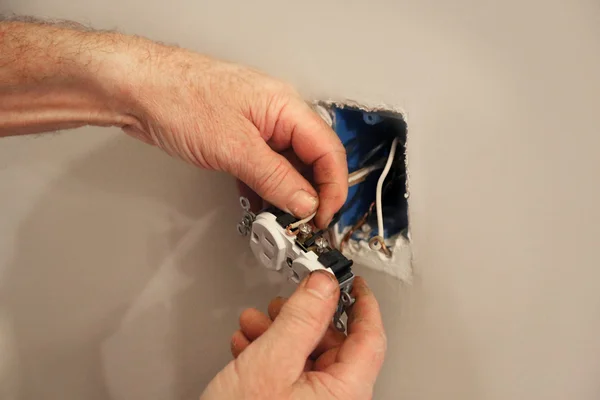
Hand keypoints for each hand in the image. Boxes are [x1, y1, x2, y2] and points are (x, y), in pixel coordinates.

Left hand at [122, 44, 347, 226]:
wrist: (136, 89)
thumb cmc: (178, 97)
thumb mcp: (234, 146)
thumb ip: (275, 178)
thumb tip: (306, 202)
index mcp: (286, 107)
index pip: (328, 150)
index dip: (333, 187)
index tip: (323, 217)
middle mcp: (277, 116)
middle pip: (311, 160)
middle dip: (311, 194)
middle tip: (302, 224)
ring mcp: (257, 128)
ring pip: (288, 167)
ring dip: (287, 195)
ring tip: (280, 220)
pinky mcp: (239, 139)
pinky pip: (264, 168)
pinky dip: (266, 188)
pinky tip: (261, 206)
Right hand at [200, 273, 386, 399]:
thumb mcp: (272, 363)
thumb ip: (301, 318)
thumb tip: (323, 285)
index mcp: (345, 392)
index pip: (370, 337)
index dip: (362, 304)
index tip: (353, 282)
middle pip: (331, 344)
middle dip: (301, 318)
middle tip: (281, 303)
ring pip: (304, 357)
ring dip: (278, 334)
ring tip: (253, 325)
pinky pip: (287, 374)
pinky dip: (268, 354)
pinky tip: (247, 346)